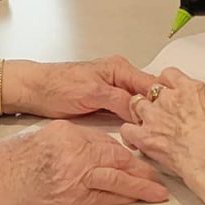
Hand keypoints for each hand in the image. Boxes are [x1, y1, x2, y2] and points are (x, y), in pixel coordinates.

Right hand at [0, 121, 167, 204]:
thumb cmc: (11, 158)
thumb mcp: (44, 135)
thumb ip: (70, 139)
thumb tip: (91, 148)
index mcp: (69, 133)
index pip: (105, 140)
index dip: (125, 149)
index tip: (137, 153)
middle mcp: (76, 153)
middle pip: (117, 157)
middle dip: (141, 165)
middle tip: (159, 171)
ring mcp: (75, 176)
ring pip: (117, 177)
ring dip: (141, 184)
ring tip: (158, 190)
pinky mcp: (72, 198)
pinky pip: (105, 197)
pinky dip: (124, 197)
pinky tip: (138, 198)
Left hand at [4, 56, 160, 122]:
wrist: (34, 91)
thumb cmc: (57, 86)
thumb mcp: (92, 93)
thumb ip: (119, 100)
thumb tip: (141, 113)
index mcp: (120, 68)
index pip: (151, 84)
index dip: (162, 101)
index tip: (170, 119)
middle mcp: (120, 78)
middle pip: (148, 96)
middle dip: (156, 113)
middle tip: (164, 132)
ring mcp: (113, 91)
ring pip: (138, 107)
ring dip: (145, 120)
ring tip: (155, 136)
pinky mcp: (106, 104)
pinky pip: (126, 113)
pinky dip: (133, 123)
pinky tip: (138, 135)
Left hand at [119, 67, 204, 204]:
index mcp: (192, 91)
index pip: (170, 75)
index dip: (167, 84)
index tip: (170, 91)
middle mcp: (170, 99)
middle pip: (152, 89)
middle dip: (155, 100)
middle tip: (161, 113)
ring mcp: (155, 116)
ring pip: (135, 104)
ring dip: (140, 113)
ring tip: (147, 125)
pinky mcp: (145, 137)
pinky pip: (127, 130)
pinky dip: (130, 135)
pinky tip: (137, 141)